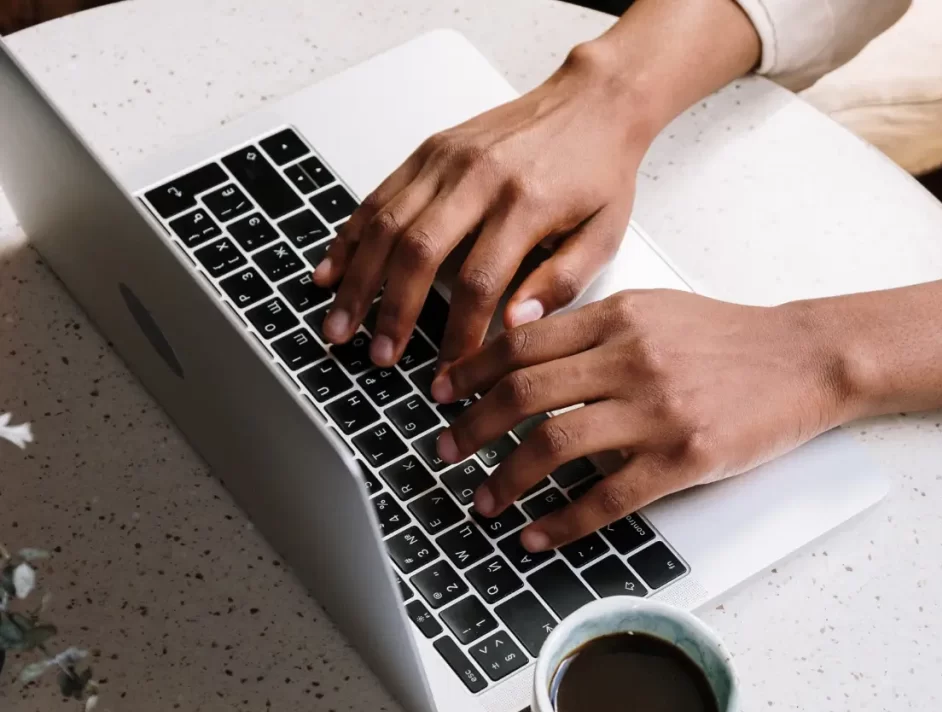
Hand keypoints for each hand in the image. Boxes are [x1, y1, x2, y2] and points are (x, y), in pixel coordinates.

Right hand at [312, 43, 655, 368]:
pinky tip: (331, 270)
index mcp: (525, 204)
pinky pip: (378, 196)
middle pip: (418, 252)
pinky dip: (349, 236)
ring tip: (339, 325)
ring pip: (386, 224)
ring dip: (357, 280)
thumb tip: (515, 327)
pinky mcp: (429, 150)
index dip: (458, 335)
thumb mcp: (603, 236)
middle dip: (391, 312)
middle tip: (378, 356)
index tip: (448, 373)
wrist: (593, 101)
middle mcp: (479, 177)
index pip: (480, 283)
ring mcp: (447, 160)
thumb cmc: (598, 172)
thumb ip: (561, 284)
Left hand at [431, 289, 851, 549]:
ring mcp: (656, 410)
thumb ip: (593, 327)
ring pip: (554, 444)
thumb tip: (525, 349)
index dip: (471, 370)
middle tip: (445, 449)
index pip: (523, 342)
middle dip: (471, 426)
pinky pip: (606, 497)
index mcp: (619, 317)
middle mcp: (631, 359)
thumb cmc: (729, 339)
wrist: (805, 359)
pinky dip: (561, 522)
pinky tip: (536, 534)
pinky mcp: (682, 458)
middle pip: (524, 393)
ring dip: (506, 478)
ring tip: (483, 499)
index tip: (442, 392)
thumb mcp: (656, 310)